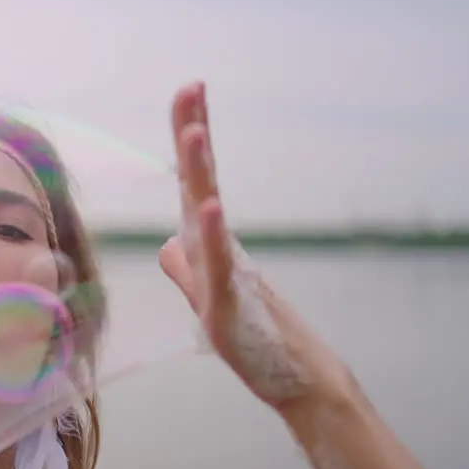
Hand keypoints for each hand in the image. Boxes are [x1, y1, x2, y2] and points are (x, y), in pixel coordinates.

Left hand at [157, 83, 346, 408]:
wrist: (299, 383)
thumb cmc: (258, 341)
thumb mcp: (209, 301)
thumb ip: (189, 270)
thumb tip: (169, 245)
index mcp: (212, 246)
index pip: (195, 183)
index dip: (189, 140)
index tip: (188, 93)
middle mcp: (221, 250)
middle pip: (201, 183)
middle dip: (194, 133)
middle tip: (191, 85)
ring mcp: (228, 274)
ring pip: (208, 216)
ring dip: (201, 173)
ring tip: (194, 131)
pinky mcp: (230, 306)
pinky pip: (220, 265)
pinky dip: (214, 236)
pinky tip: (210, 207)